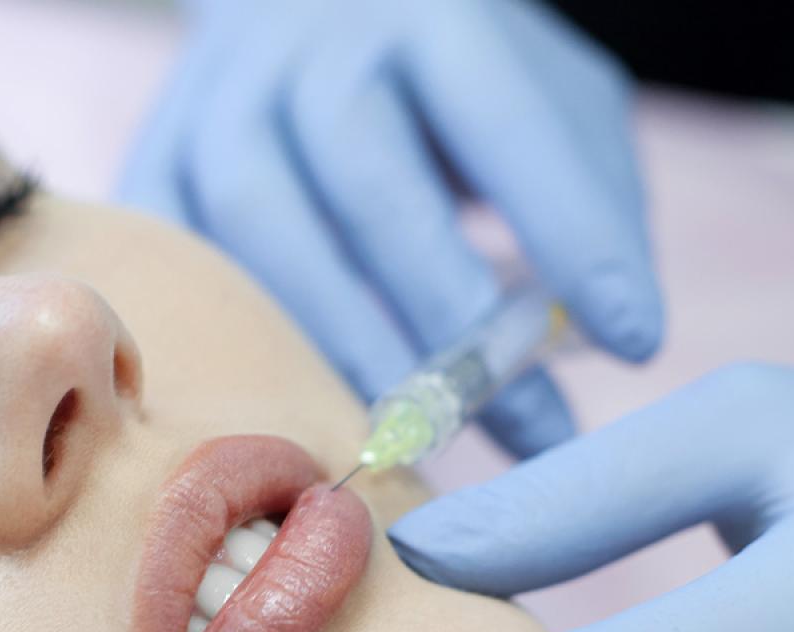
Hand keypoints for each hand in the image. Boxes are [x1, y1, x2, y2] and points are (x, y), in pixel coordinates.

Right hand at [121, 0, 662, 457]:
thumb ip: (590, 202)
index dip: (572, 236)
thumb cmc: (457, 85)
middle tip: (495, 412)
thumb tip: (603, 341)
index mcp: (440, 13)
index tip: (635, 340)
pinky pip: (176, 257)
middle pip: (368, 176)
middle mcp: (317, 42)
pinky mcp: (158, 155)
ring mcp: (220, 96)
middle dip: (437, 309)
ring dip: (336, 339)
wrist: (309, 11)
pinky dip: (231, 336)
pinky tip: (294, 394)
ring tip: (400, 428)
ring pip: (258, 224)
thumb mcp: (551, 101)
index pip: (511, 125)